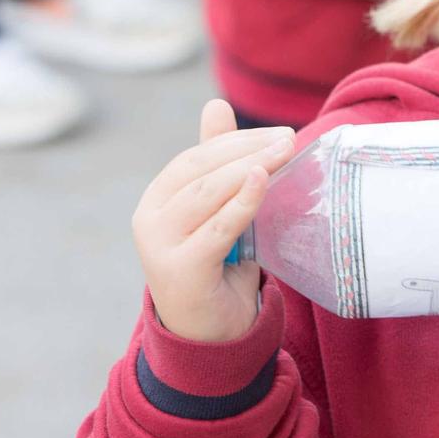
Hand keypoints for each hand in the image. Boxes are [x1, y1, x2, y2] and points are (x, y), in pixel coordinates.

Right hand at [133, 100, 297, 342]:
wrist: (209, 334)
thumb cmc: (217, 265)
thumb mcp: (216, 209)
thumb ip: (215, 161)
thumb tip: (216, 104)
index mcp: (156, 200)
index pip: (195, 158)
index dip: (236, 140)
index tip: (278, 133)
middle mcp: (149, 220)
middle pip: (200, 171)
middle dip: (247, 149)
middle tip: (289, 139)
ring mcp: (160, 246)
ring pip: (209, 194)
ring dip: (251, 168)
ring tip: (285, 153)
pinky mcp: (181, 270)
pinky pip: (219, 228)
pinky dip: (243, 201)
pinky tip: (263, 180)